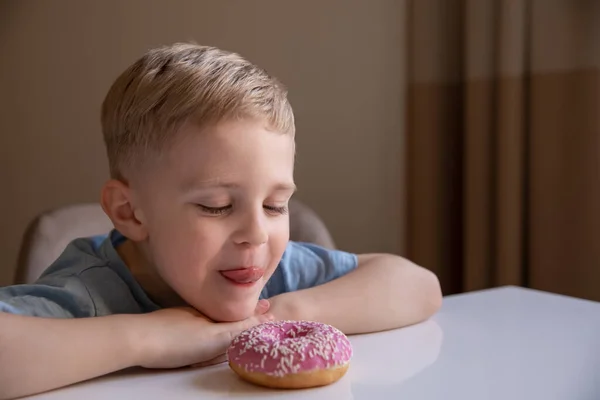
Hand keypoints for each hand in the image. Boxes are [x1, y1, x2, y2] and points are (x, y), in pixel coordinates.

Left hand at [133, 300, 271, 368]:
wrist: (135, 341)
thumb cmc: (177, 340)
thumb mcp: (215, 336)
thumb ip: (241, 328)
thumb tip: (268, 316)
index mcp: (213, 313)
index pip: (241, 313)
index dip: (257, 313)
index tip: (271, 310)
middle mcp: (200, 313)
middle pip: (227, 315)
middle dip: (244, 314)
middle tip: (262, 311)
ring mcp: (183, 320)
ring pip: (210, 320)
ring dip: (224, 321)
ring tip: (237, 322)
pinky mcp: (170, 328)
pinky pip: (195, 327)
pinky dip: (206, 327)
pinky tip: (201, 334)